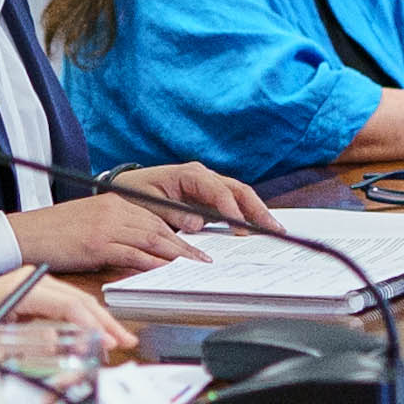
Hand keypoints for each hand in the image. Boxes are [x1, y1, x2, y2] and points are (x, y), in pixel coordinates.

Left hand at [0, 275, 133, 357]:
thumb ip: (14, 349)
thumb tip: (53, 350)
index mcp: (20, 288)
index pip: (69, 303)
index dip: (93, 324)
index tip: (109, 342)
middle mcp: (26, 284)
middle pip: (76, 300)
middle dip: (103, 323)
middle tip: (124, 343)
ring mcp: (26, 289)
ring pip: (71, 304)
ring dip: (93, 324)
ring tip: (113, 342)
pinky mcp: (23, 300)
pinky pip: (58, 310)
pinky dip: (77, 323)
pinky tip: (88, 337)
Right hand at [5, 188, 210, 277]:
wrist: (27, 233)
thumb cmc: (56, 232)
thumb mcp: (92, 225)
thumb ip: (118, 232)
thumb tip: (142, 251)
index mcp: (116, 202)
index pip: (156, 217)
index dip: (179, 232)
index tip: (195, 246)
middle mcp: (115, 209)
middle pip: (159, 228)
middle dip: (185, 246)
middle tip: (204, 260)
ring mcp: (107, 225)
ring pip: (151, 239)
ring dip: (176, 255)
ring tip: (193, 267)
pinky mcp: (98, 243)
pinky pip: (132, 253)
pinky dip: (152, 262)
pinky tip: (164, 270)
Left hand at [114, 161, 278, 235]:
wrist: (129, 188)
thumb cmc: (136, 193)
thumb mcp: (148, 203)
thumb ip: (171, 212)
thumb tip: (196, 223)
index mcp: (189, 174)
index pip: (217, 190)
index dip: (230, 209)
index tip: (241, 227)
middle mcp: (204, 177)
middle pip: (237, 190)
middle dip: (256, 209)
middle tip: (273, 228)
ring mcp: (210, 187)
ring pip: (240, 197)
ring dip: (257, 212)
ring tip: (275, 230)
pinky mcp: (211, 199)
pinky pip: (234, 206)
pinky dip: (248, 217)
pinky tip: (259, 229)